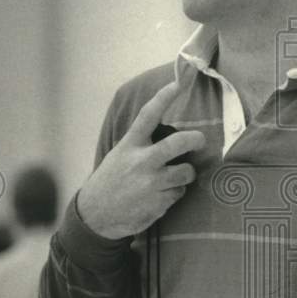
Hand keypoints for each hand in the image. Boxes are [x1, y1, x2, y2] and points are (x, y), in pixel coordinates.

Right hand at [77, 81, 205, 237]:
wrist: (96, 215)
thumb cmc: (112, 180)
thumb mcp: (120, 155)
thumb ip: (143, 144)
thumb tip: (174, 137)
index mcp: (130, 145)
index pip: (149, 115)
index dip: (165, 97)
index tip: (180, 82)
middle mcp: (141, 161)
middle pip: (178, 143)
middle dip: (196, 139)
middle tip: (200, 141)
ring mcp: (151, 183)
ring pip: (186, 172)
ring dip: (186, 174)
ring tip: (174, 176)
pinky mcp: (158, 203)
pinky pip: (179, 193)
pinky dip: (174, 193)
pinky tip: (159, 196)